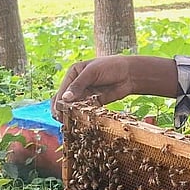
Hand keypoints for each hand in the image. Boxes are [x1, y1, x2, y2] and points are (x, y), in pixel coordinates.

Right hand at [53, 56, 178, 112]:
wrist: (130, 74)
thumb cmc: (111, 67)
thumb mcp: (92, 73)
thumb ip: (79, 85)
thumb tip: (64, 99)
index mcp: (73, 73)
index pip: (62, 90)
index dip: (59, 101)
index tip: (59, 112)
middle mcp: (77, 84)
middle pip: (65, 100)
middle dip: (63, 110)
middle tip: (63, 120)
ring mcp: (85, 94)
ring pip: (73, 107)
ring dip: (71, 115)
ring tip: (69, 123)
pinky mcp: (94, 102)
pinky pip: (85, 111)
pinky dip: (82, 116)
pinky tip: (80, 122)